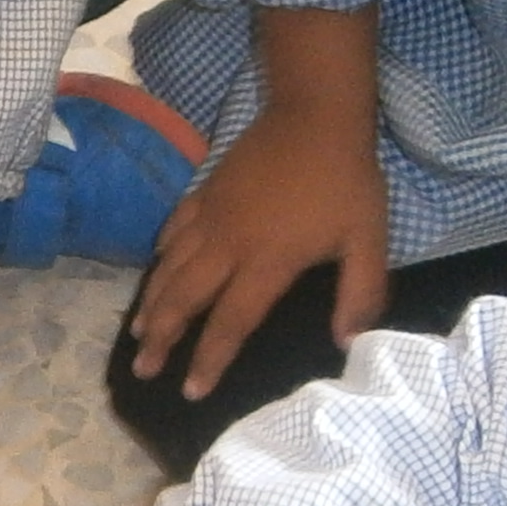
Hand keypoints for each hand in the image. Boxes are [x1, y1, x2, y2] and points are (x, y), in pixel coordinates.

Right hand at [129, 105, 391, 403]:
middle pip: (184, 300)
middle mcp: (228, 245)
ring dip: (152, 304)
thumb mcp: (368, 239)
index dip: (209, 360)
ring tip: (138, 334)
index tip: (191, 391)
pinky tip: (156, 270)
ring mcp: (211, 217)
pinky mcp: (204, 193)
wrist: (315, 114)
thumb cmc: (346, 181)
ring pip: (169, 268)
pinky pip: (172, 231)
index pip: (230, 322)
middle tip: (143, 370)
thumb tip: (348, 343)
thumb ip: (361, 293)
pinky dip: (159, 256)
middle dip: (162, 339)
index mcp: (267, 262)